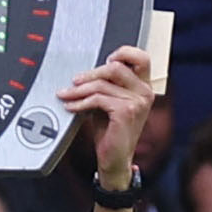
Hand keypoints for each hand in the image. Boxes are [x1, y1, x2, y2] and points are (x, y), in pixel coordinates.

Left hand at [59, 46, 156, 194]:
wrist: (115, 159)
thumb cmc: (112, 132)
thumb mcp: (109, 102)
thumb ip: (107, 85)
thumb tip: (86, 72)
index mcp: (143, 87)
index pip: (140, 57)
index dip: (122, 52)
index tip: (103, 61)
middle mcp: (144, 92)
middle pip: (116, 66)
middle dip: (90, 73)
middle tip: (74, 81)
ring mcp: (138, 102)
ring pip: (102, 84)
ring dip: (79, 90)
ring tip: (67, 95)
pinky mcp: (126, 111)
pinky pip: (98, 99)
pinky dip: (81, 102)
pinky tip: (72, 107)